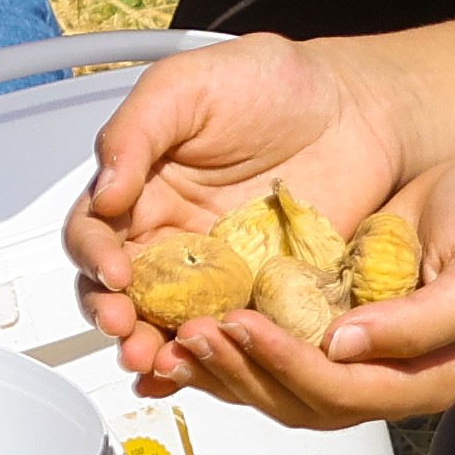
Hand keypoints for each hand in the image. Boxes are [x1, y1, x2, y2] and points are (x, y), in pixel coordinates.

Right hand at [66, 33, 424, 390]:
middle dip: (116, 319)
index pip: (95, 234)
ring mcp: (219, 273)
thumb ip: (136, 134)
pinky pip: (234, 336)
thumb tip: (103, 193)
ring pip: (170, 324)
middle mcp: (172, 238)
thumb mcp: (189, 86)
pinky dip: (216, 361)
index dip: (95, 257)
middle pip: (121, 294)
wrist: (359, 108)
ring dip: (156, 349)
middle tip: (127, 332)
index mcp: (142, 189)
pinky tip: (207, 371)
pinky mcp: (265, 296)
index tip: (115, 273)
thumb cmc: (272, 83)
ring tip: (160, 362)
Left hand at [151, 149, 454, 433]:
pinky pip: (278, 343)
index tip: (242, 324)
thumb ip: (424, 320)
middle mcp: (385, 375)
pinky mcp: (334, 317)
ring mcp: (357, 351)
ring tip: (180, 333)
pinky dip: (235, 341)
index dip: (287, 365)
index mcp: (425, 377)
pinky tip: (193, 322)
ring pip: (279, 383)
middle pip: (299, 399)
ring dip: (229, 365)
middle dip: (242, 370)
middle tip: (192, 333)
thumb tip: (346, 346)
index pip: (342, 390)